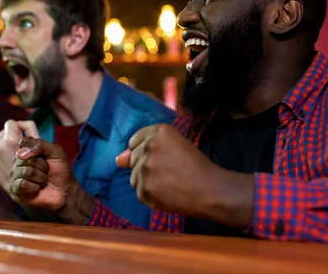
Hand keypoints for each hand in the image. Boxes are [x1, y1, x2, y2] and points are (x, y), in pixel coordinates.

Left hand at [0, 120, 38, 196]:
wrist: (18, 190)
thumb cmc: (32, 168)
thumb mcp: (37, 146)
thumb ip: (29, 129)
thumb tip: (20, 122)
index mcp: (10, 141)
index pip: (11, 123)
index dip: (19, 129)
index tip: (22, 139)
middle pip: (3, 129)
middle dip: (10, 136)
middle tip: (17, 150)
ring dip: (3, 142)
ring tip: (10, 154)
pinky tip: (3, 157)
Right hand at [12, 137, 92, 223]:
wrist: (64, 191)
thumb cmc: (60, 170)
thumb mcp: (56, 152)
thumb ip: (40, 145)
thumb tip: (20, 154)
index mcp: (26, 150)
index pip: (25, 142)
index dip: (39, 150)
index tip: (46, 156)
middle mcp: (18, 162)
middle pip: (27, 159)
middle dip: (43, 166)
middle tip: (47, 171)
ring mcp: (16, 176)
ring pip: (27, 172)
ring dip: (41, 178)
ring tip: (43, 181)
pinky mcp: (15, 189)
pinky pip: (23, 184)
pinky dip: (35, 187)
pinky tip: (37, 189)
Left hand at [116, 123, 253, 228]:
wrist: (209, 189)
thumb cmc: (196, 166)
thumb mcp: (175, 146)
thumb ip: (143, 147)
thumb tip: (118, 160)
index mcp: (159, 132)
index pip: (135, 141)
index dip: (147, 151)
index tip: (160, 158)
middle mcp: (149, 147)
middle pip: (133, 159)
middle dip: (146, 166)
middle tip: (169, 172)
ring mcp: (145, 169)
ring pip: (134, 177)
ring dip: (147, 181)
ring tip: (169, 183)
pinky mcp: (144, 189)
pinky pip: (140, 192)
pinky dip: (151, 195)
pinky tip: (167, 194)